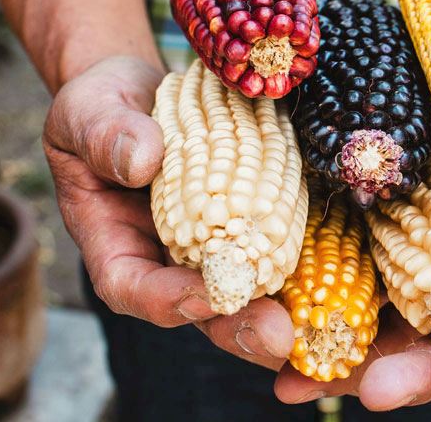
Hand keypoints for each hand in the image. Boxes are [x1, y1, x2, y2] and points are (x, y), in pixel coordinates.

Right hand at [43, 56, 293, 368]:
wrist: (149, 93)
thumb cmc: (104, 105)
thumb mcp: (89, 111)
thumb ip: (105, 136)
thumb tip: (142, 160)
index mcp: (115, 242)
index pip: (131, 286)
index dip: (167, 299)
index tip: (207, 292)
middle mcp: (167, 256)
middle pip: (199, 307)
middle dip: (239, 327)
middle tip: (279, 337)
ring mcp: (212, 245)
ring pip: (244, 292)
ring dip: (281, 310)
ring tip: (315, 322)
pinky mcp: (250, 223)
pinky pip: (274, 250)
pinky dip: (304, 267)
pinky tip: (341, 275)